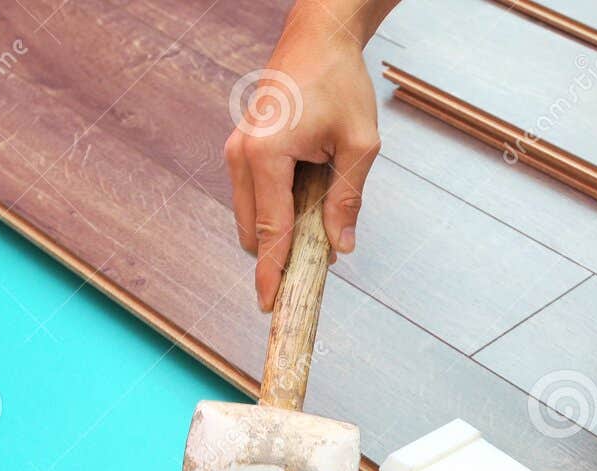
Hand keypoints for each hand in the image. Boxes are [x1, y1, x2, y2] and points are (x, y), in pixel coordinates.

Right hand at [224, 16, 379, 310]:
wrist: (319, 37)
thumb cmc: (340, 82)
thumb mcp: (360, 145)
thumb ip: (347, 200)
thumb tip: (340, 248)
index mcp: (267, 155)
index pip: (269, 232)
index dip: (271, 274)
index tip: (270, 307)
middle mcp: (241, 155)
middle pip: (252, 233)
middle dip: (281, 255)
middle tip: (321, 262)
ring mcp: (236, 151)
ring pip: (249, 218)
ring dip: (279, 232)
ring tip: (322, 217)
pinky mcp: (241, 148)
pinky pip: (253, 197)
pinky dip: (276, 211)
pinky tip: (308, 198)